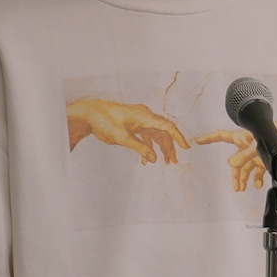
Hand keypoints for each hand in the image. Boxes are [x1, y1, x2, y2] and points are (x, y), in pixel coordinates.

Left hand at [66, 98, 191, 164]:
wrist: (89, 113)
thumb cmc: (104, 122)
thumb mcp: (121, 137)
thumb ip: (139, 148)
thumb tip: (154, 159)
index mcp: (144, 116)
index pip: (167, 125)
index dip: (178, 137)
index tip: (186, 147)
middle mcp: (144, 115)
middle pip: (163, 131)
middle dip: (170, 147)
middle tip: (173, 162)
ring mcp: (139, 119)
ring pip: (155, 134)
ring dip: (160, 148)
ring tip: (165, 162)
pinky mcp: (134, 123)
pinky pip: (146, 135)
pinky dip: (148, 146)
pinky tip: (146, 160)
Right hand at [194, 118, 276, 191]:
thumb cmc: (276, 133)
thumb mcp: (257, 146)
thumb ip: (244, 155)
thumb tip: (230, 164)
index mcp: (242, 138)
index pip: (222, 136)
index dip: (209, 138)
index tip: (198, 140)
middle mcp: (247, 147)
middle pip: (236, 162)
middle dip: (235, 175)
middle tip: (235, 187)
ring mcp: (256, 153)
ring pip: (246, 169)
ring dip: (244, 179)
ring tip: (242, 189)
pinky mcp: (266, 159)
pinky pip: (258, 171)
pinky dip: (257, 179)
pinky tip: (258, 185)